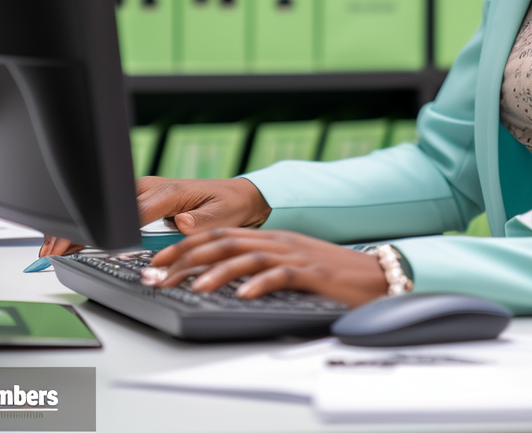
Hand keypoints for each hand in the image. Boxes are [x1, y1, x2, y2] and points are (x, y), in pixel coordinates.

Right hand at [39, 176, 271, 257]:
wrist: (237, 196)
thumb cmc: (229, 206)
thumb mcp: (221, 217)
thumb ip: (199, 224)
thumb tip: (181, 225)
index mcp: (169, 192)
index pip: (133, 210)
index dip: (109, 228)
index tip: (88, 244)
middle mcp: (153, 187)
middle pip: (108, 204)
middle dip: (81, 225)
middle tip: (55, 247)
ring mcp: (145, 190)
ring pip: (104, 203)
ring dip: (79, 223)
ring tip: (51, 244)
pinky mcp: (142, 197)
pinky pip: (110, 207)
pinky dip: (89, 220)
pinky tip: (70, 236)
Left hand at [142, 228, 388, 307]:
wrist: (373, 274)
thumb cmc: (328, 273)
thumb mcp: (287, 263)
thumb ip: (257, 264)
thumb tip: (217, 276)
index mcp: (268, 237)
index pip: (217, 235)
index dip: (184, 245)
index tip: (157, 260)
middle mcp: (277, 240)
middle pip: (225, 242)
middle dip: (189, 257)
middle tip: (161, 275)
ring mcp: (294, 254)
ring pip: (249, 257)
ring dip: (219, 272)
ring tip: (197, 287)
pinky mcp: (312, 273)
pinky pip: (282, 275)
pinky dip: (260, 284)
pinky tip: (244, 295)